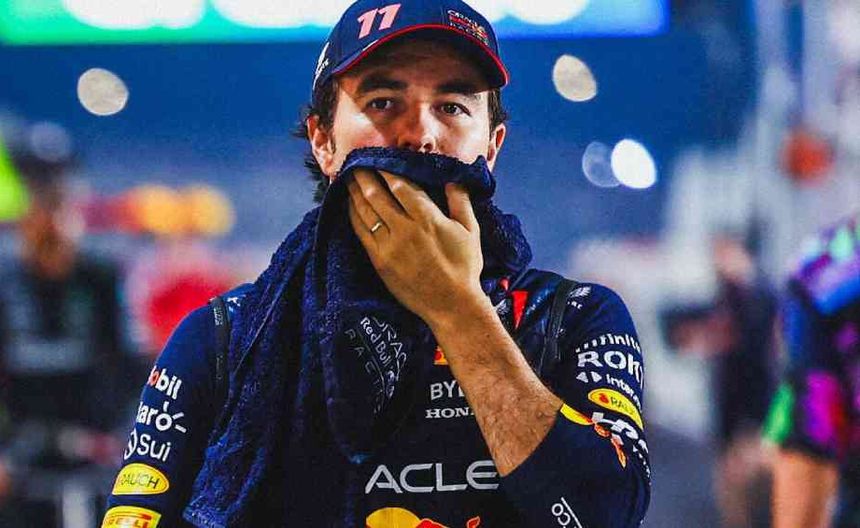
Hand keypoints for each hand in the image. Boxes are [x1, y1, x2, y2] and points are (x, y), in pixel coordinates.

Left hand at [347, 169, 488, 325]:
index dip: (386, 170)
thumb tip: (453, 178)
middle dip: (364, 176)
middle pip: (377, 194)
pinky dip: (353, 215)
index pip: (401, 185)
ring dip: (354, 192)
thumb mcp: (471, 231)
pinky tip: (349, 205)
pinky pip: (361, 232)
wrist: (451, 305)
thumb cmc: (464, 267)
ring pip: (365, 212)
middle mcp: (405, 229)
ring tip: (347, 178)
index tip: (378, 159)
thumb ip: (460, 201)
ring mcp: (389, 246)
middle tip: (355, 163)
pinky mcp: (379, 261)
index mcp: (427, 218)